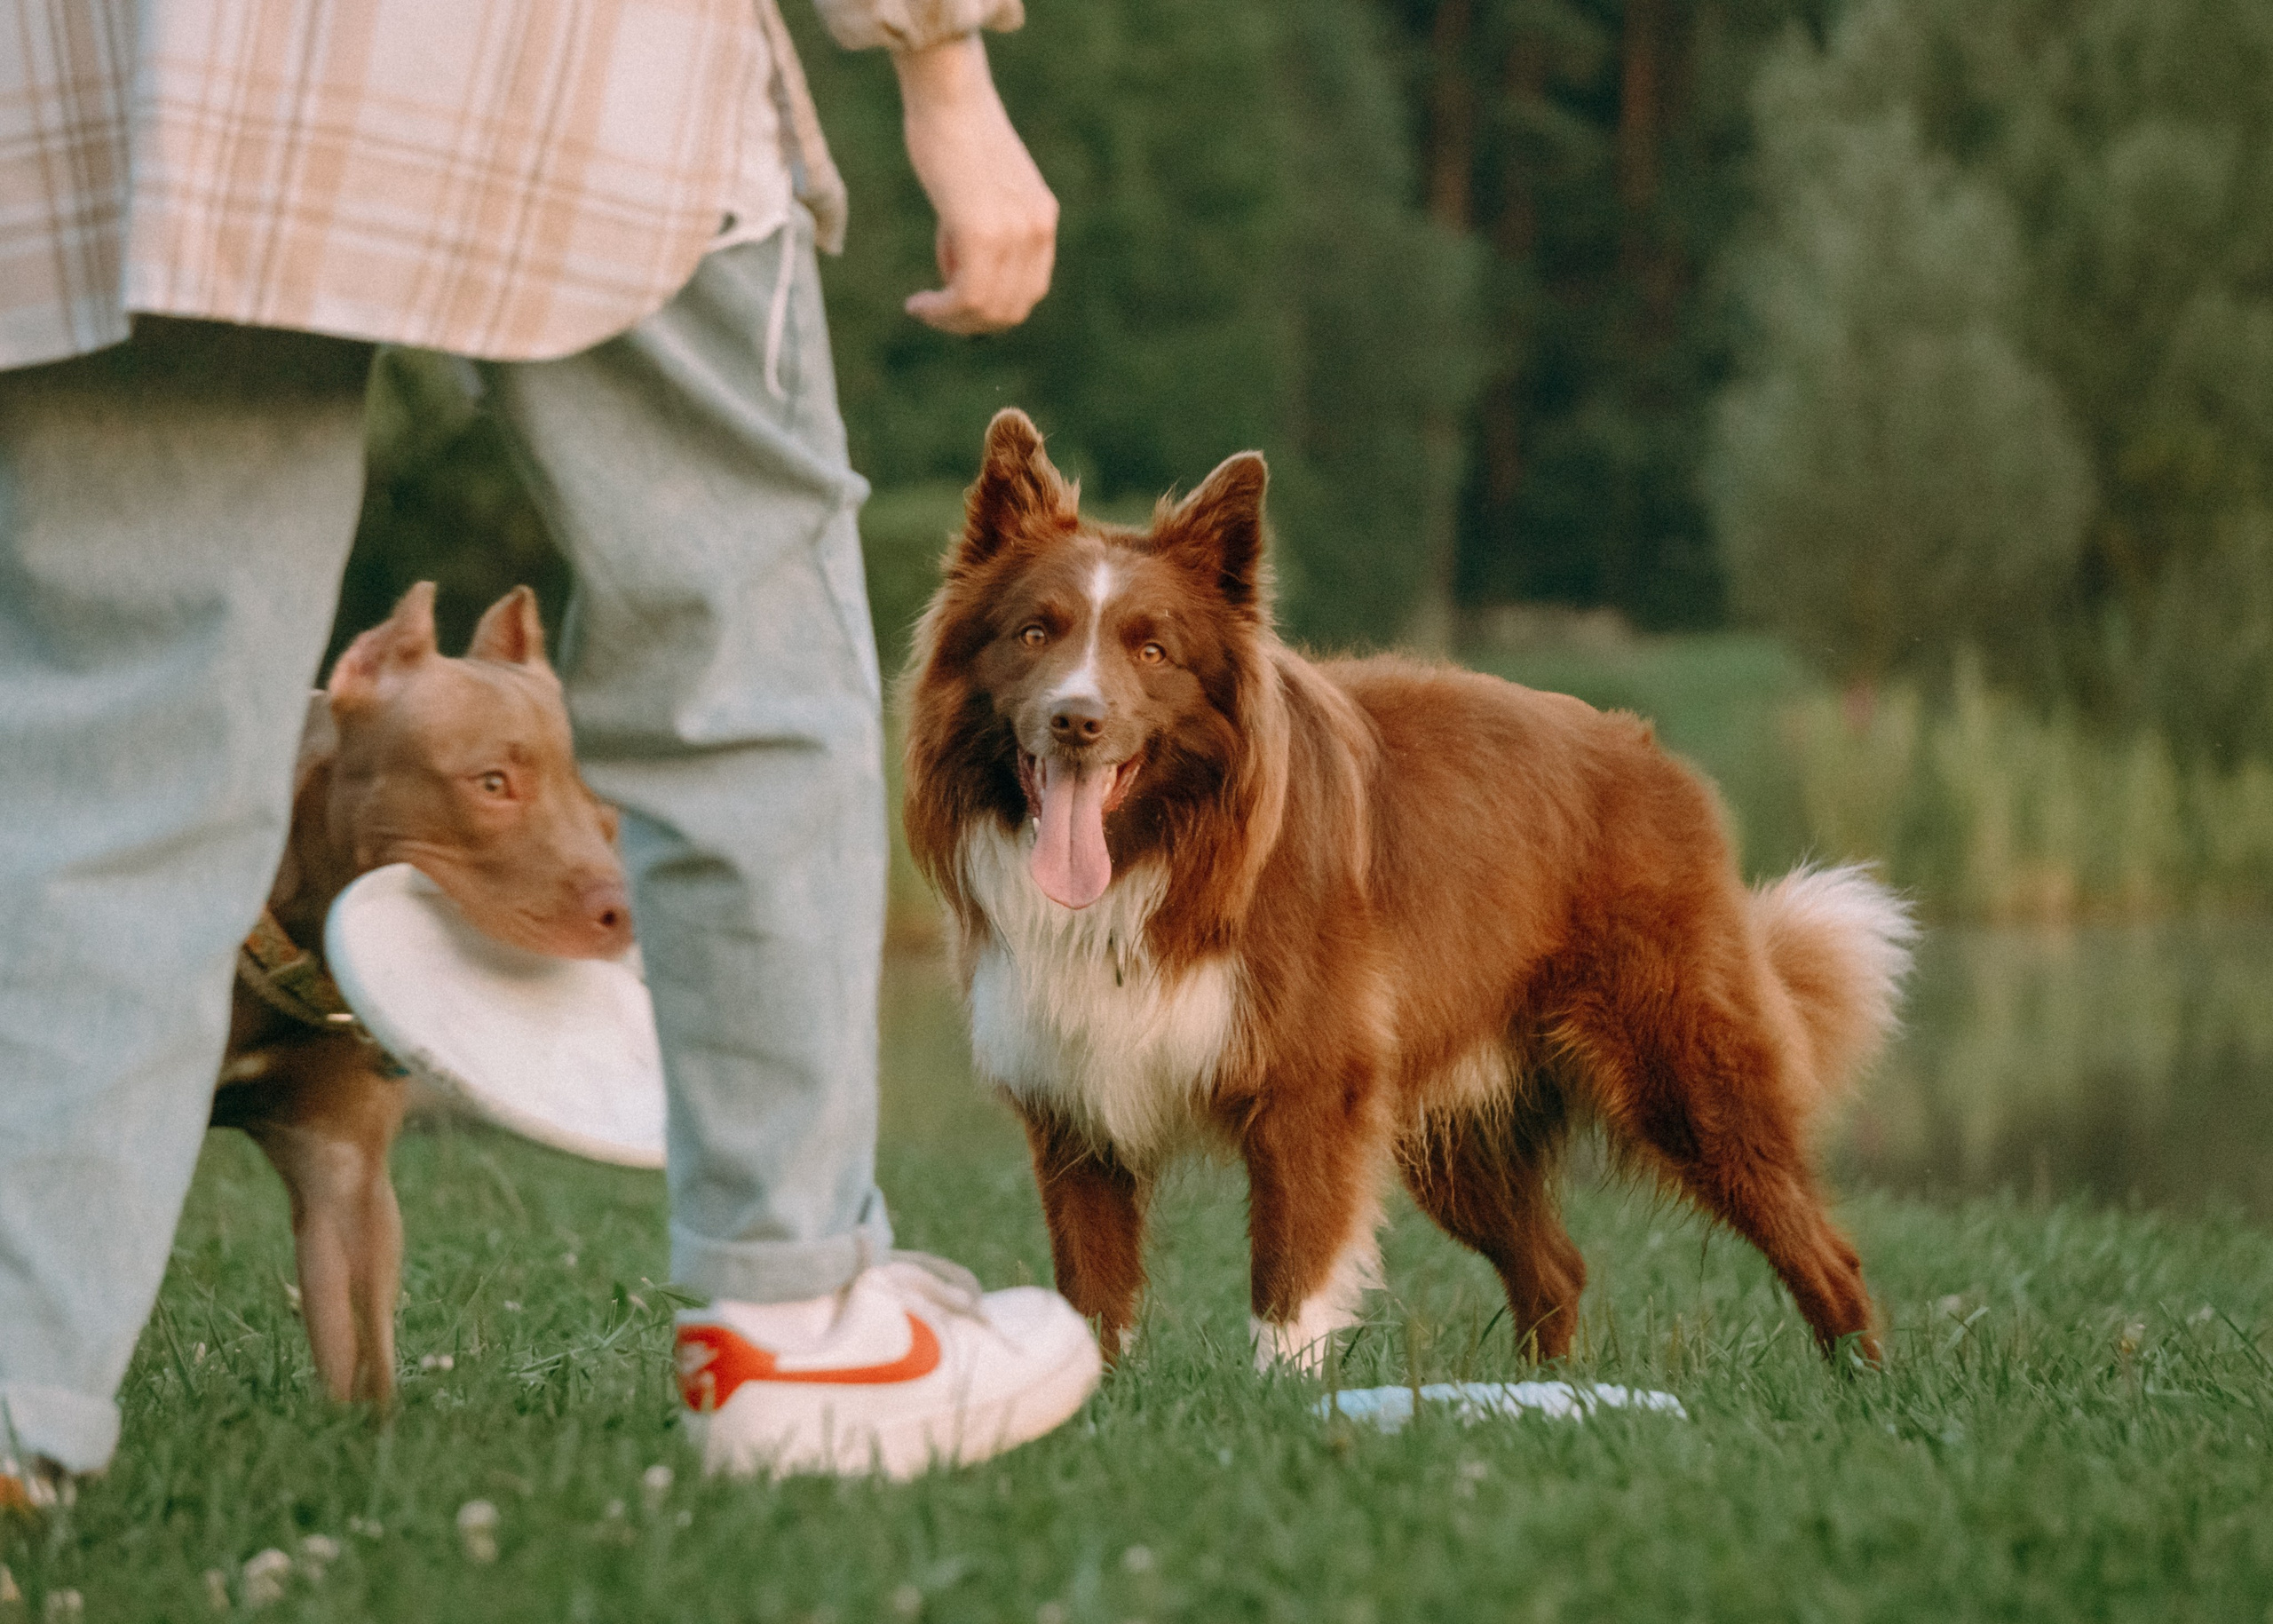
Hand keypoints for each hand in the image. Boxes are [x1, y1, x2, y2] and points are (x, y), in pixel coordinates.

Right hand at [893, 35, 1057, 333]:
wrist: (948, 93)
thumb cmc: (951, 131)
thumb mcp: (980, 189)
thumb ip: (980, 230)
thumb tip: (955, 276)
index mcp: (1042, 218)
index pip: (1029, 290)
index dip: (992, 310)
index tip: (955, 306)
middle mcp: (1036, 229)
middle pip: (1012, 309)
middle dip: (970, 323)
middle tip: (933, 313)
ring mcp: (1014, 233)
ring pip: (988, 310)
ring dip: (951, 320)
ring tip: (922, 309)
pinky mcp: (983, 232)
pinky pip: (967, 298)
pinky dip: (941, 311)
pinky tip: (918, 304)